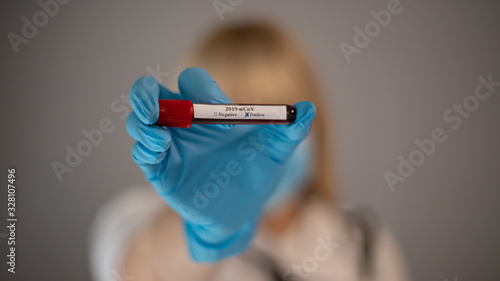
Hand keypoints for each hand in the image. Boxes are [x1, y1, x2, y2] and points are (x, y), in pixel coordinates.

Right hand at [126, 68, 315, 261]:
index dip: (201, 89)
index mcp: (209, 109)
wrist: (243, 211)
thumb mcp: (275, 152)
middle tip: (151, 101)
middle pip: (153, 95)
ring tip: (159, 135)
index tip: (221, 113)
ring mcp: (170, 146)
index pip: (193, 83)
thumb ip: (289, 131)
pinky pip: (143, 155)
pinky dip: (145, 149)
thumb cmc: (257, 173)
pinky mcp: (162, 171)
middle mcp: (184, 123)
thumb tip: (308, 109)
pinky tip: (159, 149)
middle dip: (146, 93)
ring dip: (141, 122)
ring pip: (140, 123)